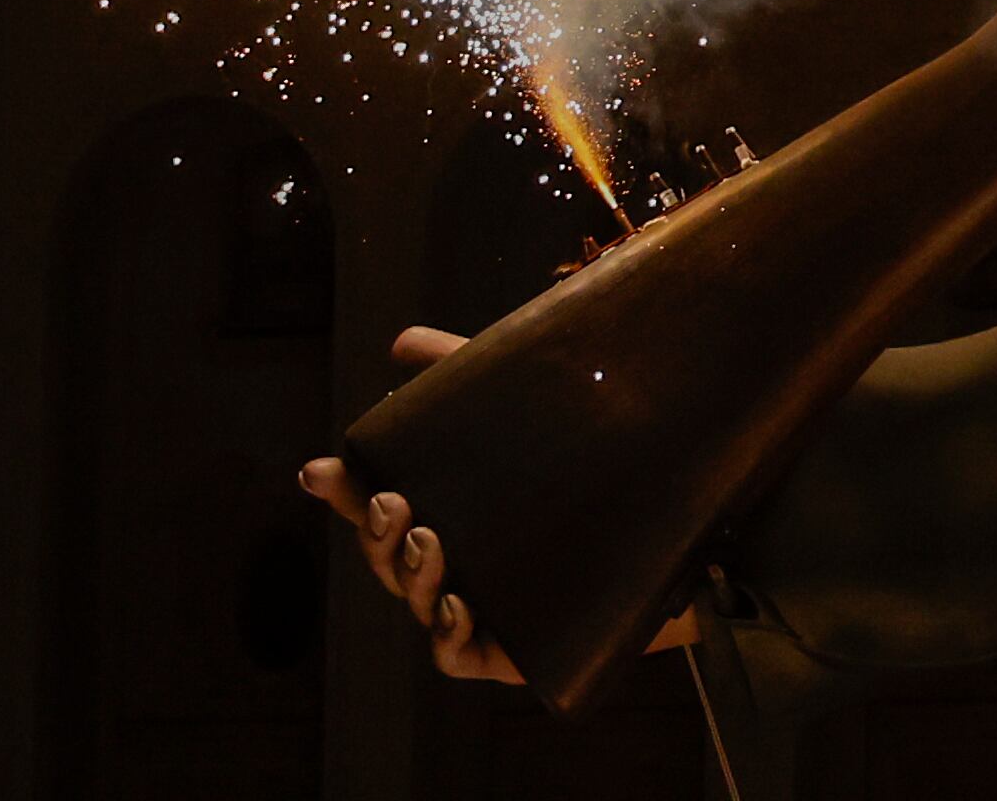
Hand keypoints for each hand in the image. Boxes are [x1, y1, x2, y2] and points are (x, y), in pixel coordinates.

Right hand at [300, 327, 696, 685]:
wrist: (677, 516)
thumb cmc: (585, 463)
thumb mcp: (525, 407)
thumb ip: (464, 369)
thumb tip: (401, 341)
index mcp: (452, 508)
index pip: (381, 503)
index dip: (345, 491)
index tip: (319, 470)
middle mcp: (460, 560)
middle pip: (389, 557)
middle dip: (376, 534)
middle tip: (394, 503)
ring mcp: (483, 605)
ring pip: (419, 603)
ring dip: (411, 575)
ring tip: (429, 542)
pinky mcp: (514, 647)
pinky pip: (460, 656)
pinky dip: (447, 636)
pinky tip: (457, 607)